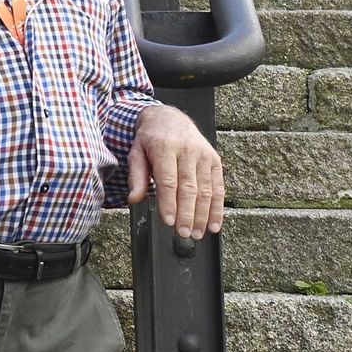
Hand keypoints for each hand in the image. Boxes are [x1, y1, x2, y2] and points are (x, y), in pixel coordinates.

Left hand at [127, 104, 224, 240]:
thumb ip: (135, 177)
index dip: (169, 202)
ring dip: (203, 215)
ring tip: (197, 233)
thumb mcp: (136, 153)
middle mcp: (187, 150)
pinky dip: (217, 208)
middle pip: (189, 187)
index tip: (168, 221)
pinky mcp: (215, 160)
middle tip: (183, 233)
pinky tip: (214, 225)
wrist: (169, 118)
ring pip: (206, 189)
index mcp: (164, 147)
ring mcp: (204, 155)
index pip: (168, 180)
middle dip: (187, 214)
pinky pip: (218, 187)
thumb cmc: (150, 140)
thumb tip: (133, 200)